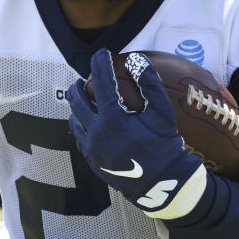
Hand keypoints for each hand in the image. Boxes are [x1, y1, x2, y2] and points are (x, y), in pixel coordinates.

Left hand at [66, 49, 206, 219]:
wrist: (162, 184)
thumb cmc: (165, 146)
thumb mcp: (162, 114)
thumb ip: (149, 84)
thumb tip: (136, 60)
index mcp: (111, 118)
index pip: (100, 82)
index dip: (100, 63)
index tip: (102, 53)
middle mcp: (95, 133)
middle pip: (76, 101)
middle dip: (78, 86)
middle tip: (83, 79)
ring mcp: (92, 150)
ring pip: (74, 122)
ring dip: (77, 107)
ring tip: (84, 100)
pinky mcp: (93, 162)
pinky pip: (81, 140)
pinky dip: (82, 127)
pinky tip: (90, 124)